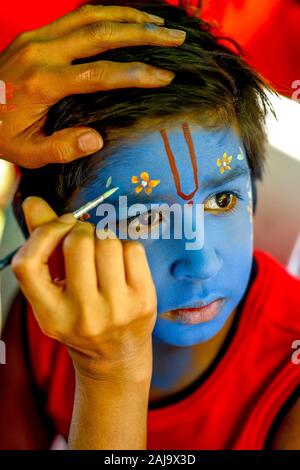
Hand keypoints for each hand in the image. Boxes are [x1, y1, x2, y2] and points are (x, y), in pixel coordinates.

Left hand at [0, 4, 184, 167]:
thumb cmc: (1, 133)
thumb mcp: (28, 152)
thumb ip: (62, 147)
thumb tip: (97, 139)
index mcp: (44, 82)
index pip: (101, 73)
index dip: (137, 74)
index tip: (165, 77)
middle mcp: (43, 51)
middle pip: (102, 32)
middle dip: (144, 33)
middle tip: (174, 38)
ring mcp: (38, 37)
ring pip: (91, 15)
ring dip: (128, 15)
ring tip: (158, 22)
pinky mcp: (36, 33)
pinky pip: (76, 15)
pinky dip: (106, 12)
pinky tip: (125, 17)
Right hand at [12, 196, 156, 380]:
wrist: (115, 356)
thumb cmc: (80, 318)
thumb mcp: (54, 293)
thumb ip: (42, 247)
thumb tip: (33, 201)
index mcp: (50, 315)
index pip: (29, 263)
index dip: (43, 234)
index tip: (58, 227)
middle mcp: (82, 316)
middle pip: (76, 243)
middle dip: (80, 231)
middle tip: (83, 240)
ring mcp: (116, 310)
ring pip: (107, 242)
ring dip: (103, 238)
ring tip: (102, 254)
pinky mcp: (143, 301)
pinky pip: (132, 248)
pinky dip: (124, 246)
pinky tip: (120, 263)